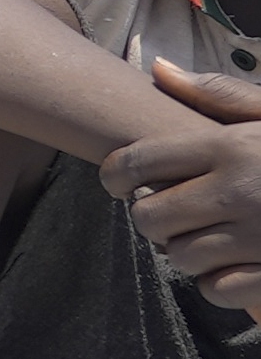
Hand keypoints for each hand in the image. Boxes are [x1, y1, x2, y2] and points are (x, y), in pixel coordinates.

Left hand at [103, 62, 260, 308]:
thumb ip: (219, 94)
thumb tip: (157, 69)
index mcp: (230, 146)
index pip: (137, 160)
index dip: (114, 174)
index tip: (116, 181)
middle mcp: (238, 192)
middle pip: (149, 216)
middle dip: (150, 216)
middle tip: (168, 211)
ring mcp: (259, 238)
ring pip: (179, 256)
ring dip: (184, 249)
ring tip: (205, 235)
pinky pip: (218, 289)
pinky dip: (217, 281)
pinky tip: (232, 264)